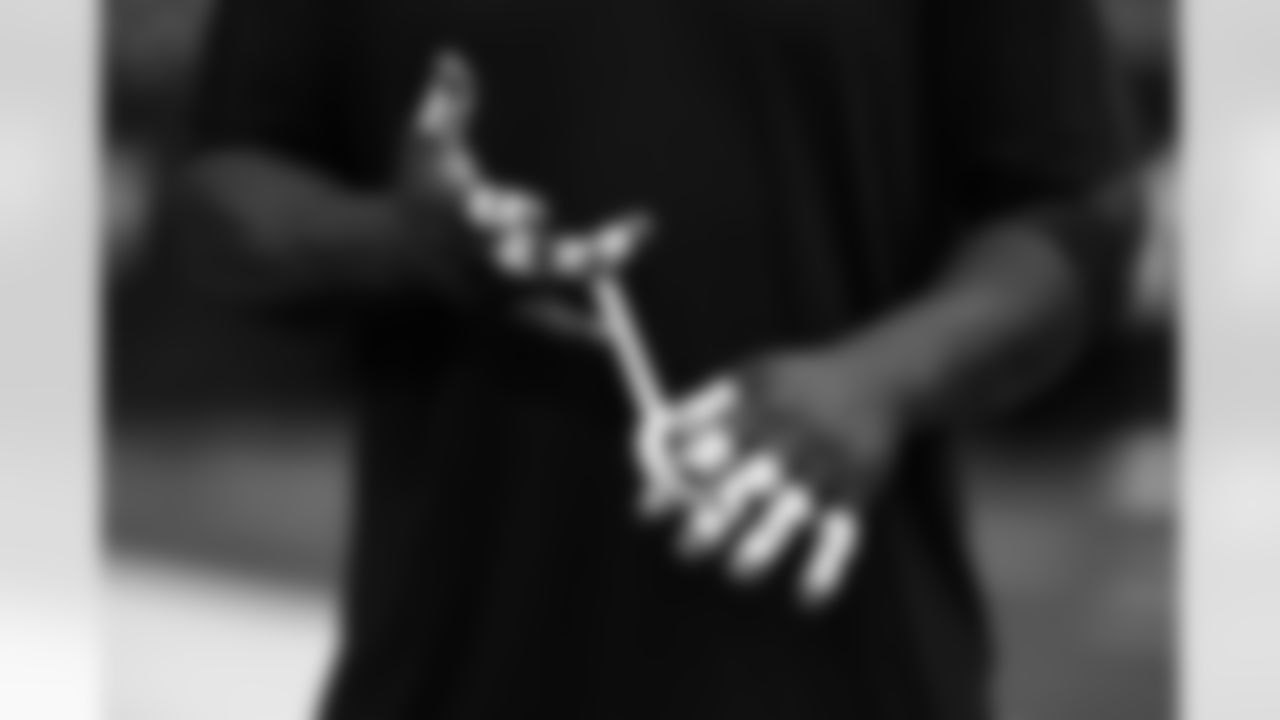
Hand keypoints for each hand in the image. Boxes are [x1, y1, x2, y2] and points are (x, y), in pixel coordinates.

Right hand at [399, 50, 649, 340]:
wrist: (391, 261)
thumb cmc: (416, 193)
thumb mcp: (423, 143)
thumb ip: (446, 102)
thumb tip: (452, 58)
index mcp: (460, 215)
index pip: (485, 215)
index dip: (509, 213)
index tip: (537, 208)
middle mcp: (478, 257)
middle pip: (523, 262)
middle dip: (560, 258)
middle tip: (607, 251)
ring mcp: (490, 291)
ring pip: (540, 294)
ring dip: (578, 288)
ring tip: (615, 289)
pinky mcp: (502, 313)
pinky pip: (543, 325)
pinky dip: (573, 332)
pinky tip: (606, 337)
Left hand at [633, 343, 907, 609]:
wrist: (882, 375)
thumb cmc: (799, 380)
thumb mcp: (753, 375)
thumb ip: (703, 405)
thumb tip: (651, 439)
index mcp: (761, 409)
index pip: (709, 449)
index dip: (674, 482)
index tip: (647, 510)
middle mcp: (793, 439)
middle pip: (746, 486)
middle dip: (710, 522)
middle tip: (684, 549)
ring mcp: (827, 468)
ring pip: (791, 515)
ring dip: (761, 548)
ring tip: (736, 571)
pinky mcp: (859, 492)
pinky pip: (844, 536)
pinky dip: (827, 569)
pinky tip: (806, 598)